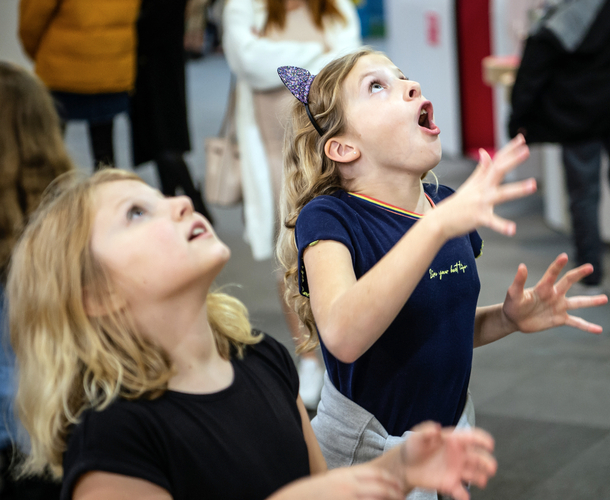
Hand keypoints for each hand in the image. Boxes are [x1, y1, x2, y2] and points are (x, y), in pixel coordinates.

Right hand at [268, 465, 402, 499]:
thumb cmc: (315, 494)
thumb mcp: (333, 480)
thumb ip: (351, 479)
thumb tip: (372, 481)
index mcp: (346, 475)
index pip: (378, 474)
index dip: (392, 482)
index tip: (399, 488)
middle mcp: (348, 486)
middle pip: (382, 489)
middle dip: (396, 495)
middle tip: (402, 499)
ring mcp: (347, 499)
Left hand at [398, 422, 496, 499]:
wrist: (405, 466)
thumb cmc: (413, 447)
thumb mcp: (417, 436)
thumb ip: (426, 431)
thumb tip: (435, 428)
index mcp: (452, 440)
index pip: (470, 437)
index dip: (481, 439)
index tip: (490, 444)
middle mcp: (458, 455)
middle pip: (477, 457)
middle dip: (486, 462)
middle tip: (491, 467)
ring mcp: (456, 470)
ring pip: (474, 474)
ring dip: (480, 477)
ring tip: (482, 481)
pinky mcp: (450, 483)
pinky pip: (460, 491)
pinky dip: (464, 495)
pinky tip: (464, 496)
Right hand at [433, 134, 535, 239]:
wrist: (439, 221)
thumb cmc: (457, 205)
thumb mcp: (470, 185)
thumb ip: (481, 170)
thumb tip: (486, 152)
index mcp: (482, 181)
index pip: (497, 161)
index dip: (509, 150)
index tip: (521, 139)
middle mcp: (482, 189)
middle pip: (498, 171)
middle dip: (513, 161)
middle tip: (527, 151)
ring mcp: (480, 203)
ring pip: (501, 194)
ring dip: (517, 189)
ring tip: (533, 185)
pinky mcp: (479, 218)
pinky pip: (492, 222)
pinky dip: (502, 226)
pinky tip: (512, 229)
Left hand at [502, 253, 607, 333]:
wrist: (513, 319)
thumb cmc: (512, 304)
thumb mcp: (513, 293)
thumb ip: (519, 281)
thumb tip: (521, 266)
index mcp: (543, 287)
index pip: (552, 274)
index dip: (557, 265)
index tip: (564, 256)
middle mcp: (554, 295)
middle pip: (568, 282)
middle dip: (579, 274)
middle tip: (590, 267)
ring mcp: (558, 307)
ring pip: (578, 302)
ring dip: (591, 301)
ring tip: (604, 299)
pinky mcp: (559, 319)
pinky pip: (576, 322)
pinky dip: (587, 326)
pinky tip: (599, 330)